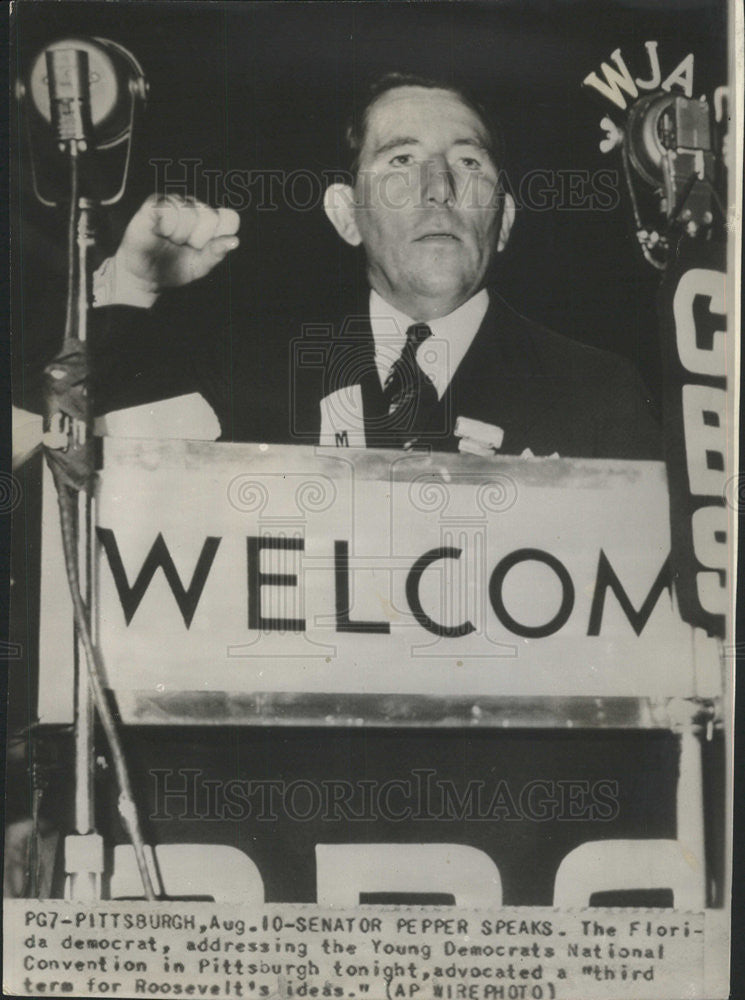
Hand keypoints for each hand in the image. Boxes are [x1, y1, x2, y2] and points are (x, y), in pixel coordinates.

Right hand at [112, 195, 239, 302]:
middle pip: (210, 215)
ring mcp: (174, 203)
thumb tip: (235, 241)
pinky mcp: (154, 203)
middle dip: (197, 238)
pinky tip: (160, 232)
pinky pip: (168, 208)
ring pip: (189, 211)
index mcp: (209, 221)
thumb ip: (216, 253)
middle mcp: (194, 207)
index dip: (218, 235)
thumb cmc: (174, 269)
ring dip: (179, 234)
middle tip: (183, 246)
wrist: (145, 277)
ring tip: (170, 240)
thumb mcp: (199, 266)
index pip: (229, 218)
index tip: (203, 248)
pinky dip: (167, 226)